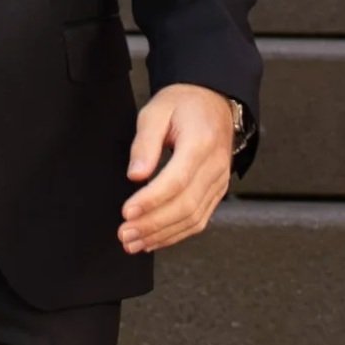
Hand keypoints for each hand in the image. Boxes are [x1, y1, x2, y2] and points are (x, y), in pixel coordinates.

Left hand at [118, 82, 236, 256]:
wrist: (213, 102)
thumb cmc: (185, 105)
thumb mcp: (157, 111)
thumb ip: (145, 143)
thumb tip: (135, 175)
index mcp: (201, 142)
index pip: (177, 180)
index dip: (151, 200)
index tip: (127, 211)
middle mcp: (215, 166)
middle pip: (185, 205)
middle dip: (153, 224)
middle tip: (126, 233)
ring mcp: (219, 181)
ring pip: (193, 218)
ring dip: (162, 235)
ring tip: (134, 242)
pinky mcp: (216, 191)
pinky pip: (199, 219)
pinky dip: (176, 234)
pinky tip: (155, 240)